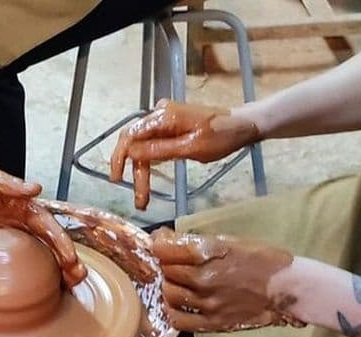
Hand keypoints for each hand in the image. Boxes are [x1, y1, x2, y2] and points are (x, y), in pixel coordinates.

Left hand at [0, 160, 86, 287]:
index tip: (71, 258)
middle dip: (66, 261)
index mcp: (18, 206)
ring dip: (53, 273)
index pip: (46, 226)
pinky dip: (25, 283)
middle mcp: (16, 225)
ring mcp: (3, 243)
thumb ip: (5, 182)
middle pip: (47, 245)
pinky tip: (36, 297)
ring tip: (69, 288)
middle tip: (78, 279)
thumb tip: (36, 189)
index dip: (61, 241)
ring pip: (35, 259)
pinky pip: (11, 271)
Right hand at [110, 100, 259, 209]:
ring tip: (144, 197)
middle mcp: (159, 114)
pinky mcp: (171, 125)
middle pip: (135, 143)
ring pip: (143, 146)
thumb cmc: (221, 136)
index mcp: (163, 116)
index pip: (130, 136)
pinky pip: (153, 143)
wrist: (243, 125)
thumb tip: (131, 153)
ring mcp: (165, 119)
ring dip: (142, 170)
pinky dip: (149, 161)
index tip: (117, 180)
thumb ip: (160, 150)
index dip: (119, 159)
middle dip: (134, 172)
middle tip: (139, 199)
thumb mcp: (191, 148)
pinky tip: (150, 178)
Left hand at [151, 227, 302, 331]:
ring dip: (170, 285)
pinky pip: (178, 320)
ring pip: (169, 294)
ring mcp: (206, 304)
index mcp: (207, 254)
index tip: (161, 242)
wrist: (285, 288)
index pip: (164, 250)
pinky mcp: (212, 323)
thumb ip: (197, 243)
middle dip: (166, 264)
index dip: (158, 244)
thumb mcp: (229, 241)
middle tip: (174, 261)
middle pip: (165, 271)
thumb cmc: (260, 259)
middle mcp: (203, 279)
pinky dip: (173, 310)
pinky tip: (180, 303)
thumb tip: (166, 240)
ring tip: (179, 281)